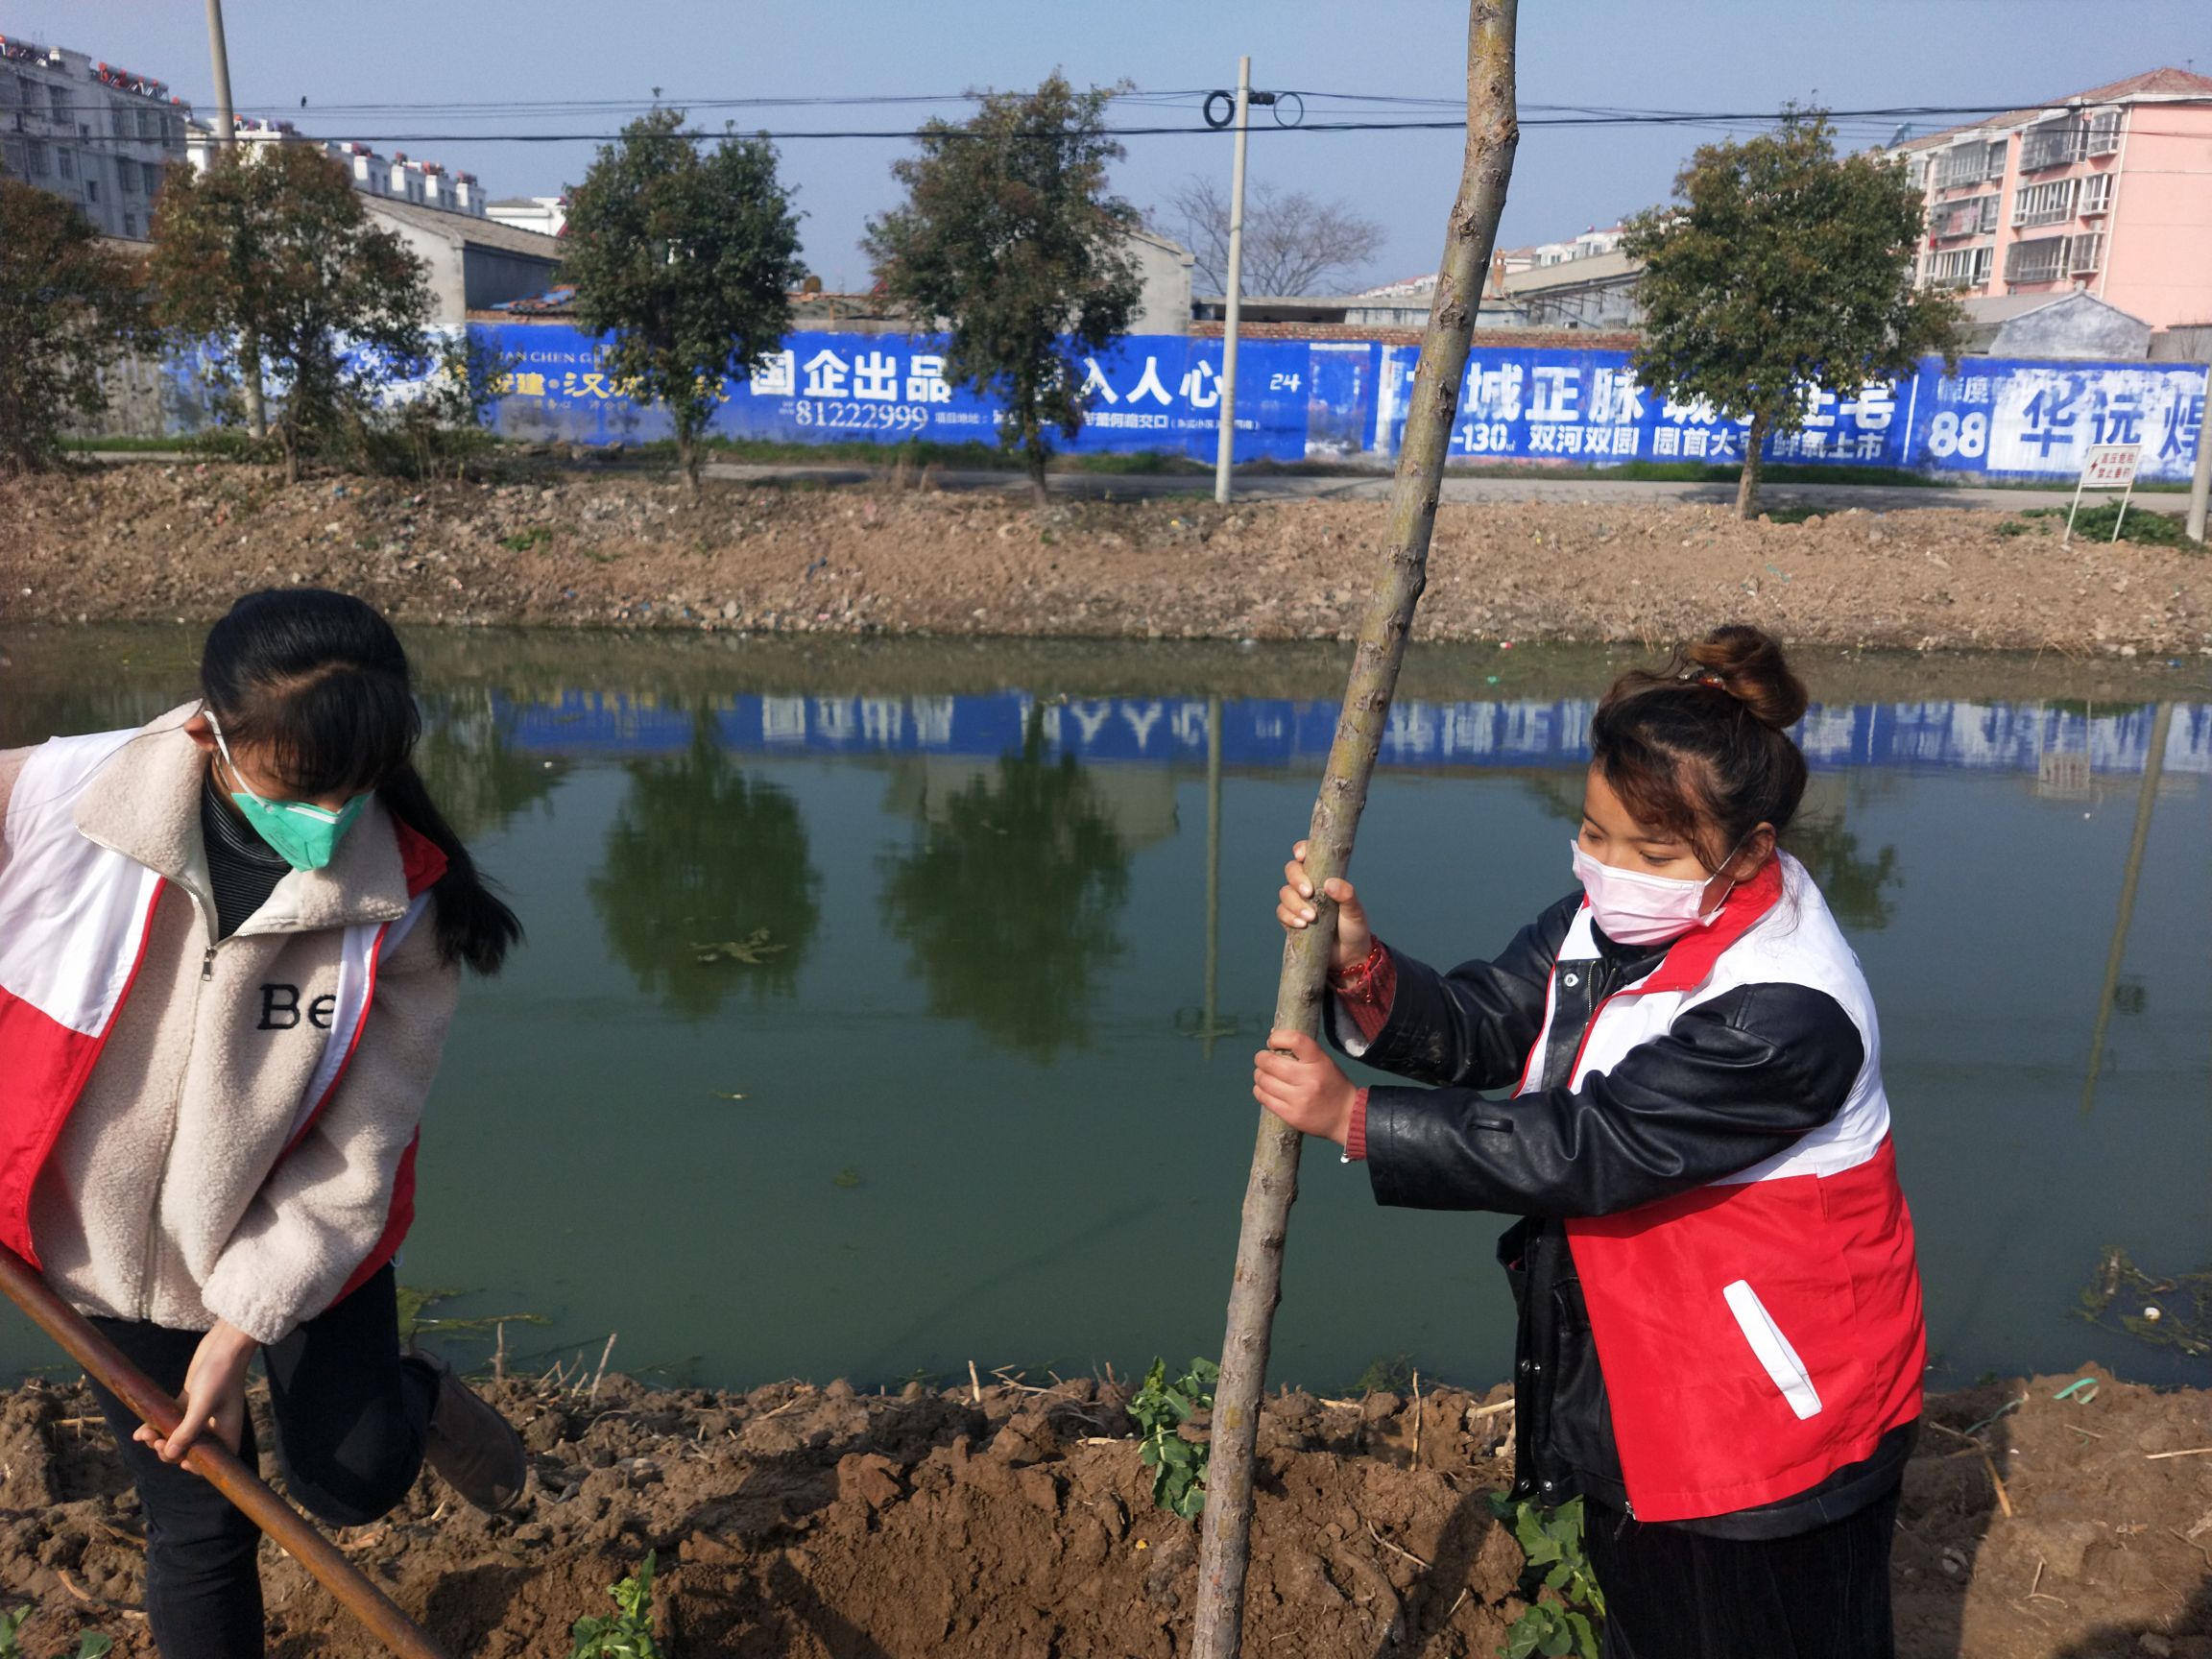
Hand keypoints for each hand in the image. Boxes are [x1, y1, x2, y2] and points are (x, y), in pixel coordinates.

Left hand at [136, 1320, 257, 1466]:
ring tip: (144, 1435)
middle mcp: (215, 1427)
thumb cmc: (219, 1376)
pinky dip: (157, 1427)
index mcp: (226, 1432)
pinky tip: (140, 1430)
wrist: (223, 1345)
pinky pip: (171, 1422)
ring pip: (178, 1436)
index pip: (213, 1460)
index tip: (180, 1461)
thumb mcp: (202, 1406)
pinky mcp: (189, 1403)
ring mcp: (201, 1415)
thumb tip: (171, 1454)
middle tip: (156, 1443)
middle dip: (170, 1451)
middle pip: (191, 1450)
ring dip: (159, 1439)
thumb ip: (187, 1432)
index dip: (196, 1465)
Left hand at [1253, 1029, 1358, 1145]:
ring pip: (1264, 1081)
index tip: (1272, 1042)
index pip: (1295, 1040)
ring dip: (1259, 1075)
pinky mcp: (1292, 1115)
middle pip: (1271, 1062)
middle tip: (1262, 1059)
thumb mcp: (1324, 1062)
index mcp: (1319, 1061)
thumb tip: (1272, 1037)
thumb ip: (1302, 1052)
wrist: (1347, 1117)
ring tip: (1264, 1075)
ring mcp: (1300, 1099)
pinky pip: (1265, 1098)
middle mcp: (1309, 1079)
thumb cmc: (1332, 1085)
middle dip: (1261, 1058)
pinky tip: (1264, 1089)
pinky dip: (1260, 1090)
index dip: (1278, 1037)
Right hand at [1276, 840, 1371, 974]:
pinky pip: (1281, 912)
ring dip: (1294, 903)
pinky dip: (1288, 917)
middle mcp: (1309, 886)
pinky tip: (1302, 925)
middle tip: (1309, 892)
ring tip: (1311, 917)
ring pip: (1284, 893)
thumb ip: (1347, 896)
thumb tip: (1330, 884)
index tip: (1301, 856)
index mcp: (1324, 876)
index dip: (1301, 850)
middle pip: (1291, 871)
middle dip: (1296, 879)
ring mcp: (1298, 903)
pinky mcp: (1291, 920)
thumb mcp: (1356, 911)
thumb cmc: (1354, 929)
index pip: (1308, 855)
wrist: (1348, 957)